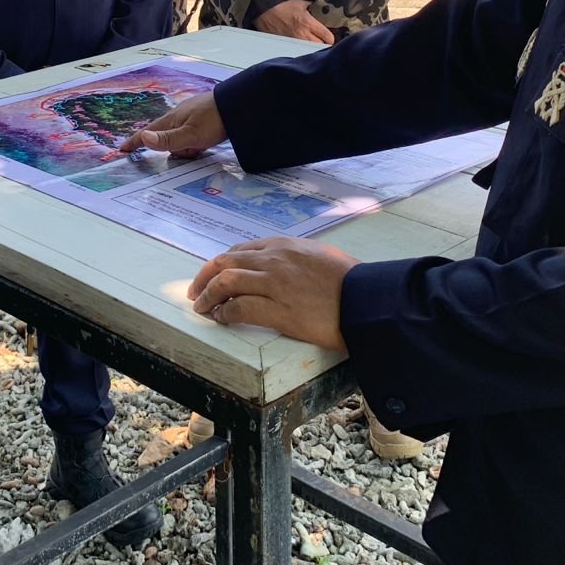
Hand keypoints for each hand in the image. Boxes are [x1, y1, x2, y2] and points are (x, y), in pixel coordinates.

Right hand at [118, 90, 225, 156]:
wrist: (240, 105)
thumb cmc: (214, 120)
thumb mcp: (191, 134)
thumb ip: (168, 139)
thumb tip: (144, 138)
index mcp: (172, 120)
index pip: (148, 133)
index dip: (136, 142)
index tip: (123, 149)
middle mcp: (179, 117)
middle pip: (167, 140)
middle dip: (176, 149)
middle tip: (194, 149)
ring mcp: (191, 117)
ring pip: (181, 139)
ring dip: (191, 147)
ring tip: (206, 144)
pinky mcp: (203, 119)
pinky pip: (193, 135)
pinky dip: (198, 142)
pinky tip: (209, 140)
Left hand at [187, 236, 358, 350]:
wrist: (369, 299)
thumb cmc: (352, 280)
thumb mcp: (321, 255)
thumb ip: (296, 257)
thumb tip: (281, 267)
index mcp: (285, 245)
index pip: (241, 250)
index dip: (221, 263)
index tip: (213, 275)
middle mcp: (275, 259)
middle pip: (225, 262)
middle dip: (204, 277)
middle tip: (195, 292)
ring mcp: (276, 283)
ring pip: (226, 282)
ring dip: (208, 295)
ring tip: (202, 307)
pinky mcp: (279, 309)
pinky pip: (240, 308)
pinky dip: (224, 313)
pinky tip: (221, 319)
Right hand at [254, 0, 334, 44]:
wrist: (264, 13)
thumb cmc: (282, 7)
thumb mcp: (300, 4)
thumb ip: (312, 7)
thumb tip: (319, 8)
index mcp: (309, 23)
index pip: (328, 37)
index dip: (331, 38)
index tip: (329, 37)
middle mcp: (303, 35)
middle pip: (321, 47)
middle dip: (323, 45)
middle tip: (323, 42)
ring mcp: (295, 42)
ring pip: (310, 51)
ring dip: (313, 48)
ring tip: (312, 44)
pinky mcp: (287, 46)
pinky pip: (299, 51)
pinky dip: (302, 50)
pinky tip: (302, 46)